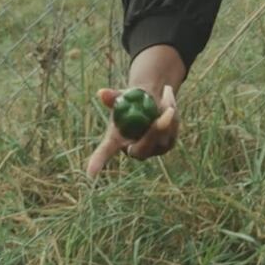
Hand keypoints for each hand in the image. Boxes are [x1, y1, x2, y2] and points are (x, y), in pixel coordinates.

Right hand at [86, 45, 184, 175]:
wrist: (152, 99)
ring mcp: (152, 151)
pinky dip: (174, 112)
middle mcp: (133, 150)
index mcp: (116, 140)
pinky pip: (173, 129)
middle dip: (156, 129)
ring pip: (163, 134)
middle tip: (168, 110)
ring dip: (168, 110)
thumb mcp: (123, 96)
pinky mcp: (168, 145)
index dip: (98, 161)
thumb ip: (113, 97)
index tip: (90, 173)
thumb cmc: (131, 100)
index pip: (105, 153)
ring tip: (166, 91)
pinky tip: (170, 102)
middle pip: (143, 147)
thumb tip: (101, 93)